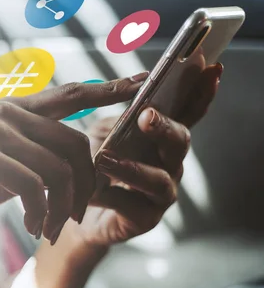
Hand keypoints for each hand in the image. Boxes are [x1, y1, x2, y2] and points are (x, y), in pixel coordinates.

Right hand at [0, 72, 148, 240]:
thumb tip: (77, 161)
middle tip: (75, 217)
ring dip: (62, 207)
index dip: (109, 89)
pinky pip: (34, 186)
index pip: (70, 94)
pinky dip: (41, 212)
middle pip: (76, 142)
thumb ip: (33, 152)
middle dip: (85, 185)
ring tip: (50, 228)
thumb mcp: (1, 162)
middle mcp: (5, 113)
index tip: (142, 83)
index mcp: (12, 109)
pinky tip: (32, 226)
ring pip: (59, 168)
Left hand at [75, 62, 223, 246]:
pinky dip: (110, 195)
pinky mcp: (145, 218)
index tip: (210, 69)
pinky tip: (92, 189)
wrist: (76, 207)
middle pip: (180, 142)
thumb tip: (134, 90)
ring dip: (133, 168)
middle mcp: (169, 162)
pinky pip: (132, 206)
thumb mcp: (104, 133)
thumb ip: (120, 117)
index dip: (201, 93)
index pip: (188, 112)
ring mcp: (162, 192)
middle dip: (165, 127)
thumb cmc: (95, 165)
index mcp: (162, 137)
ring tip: (105, 159)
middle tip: (146, 116)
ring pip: (158, 179)